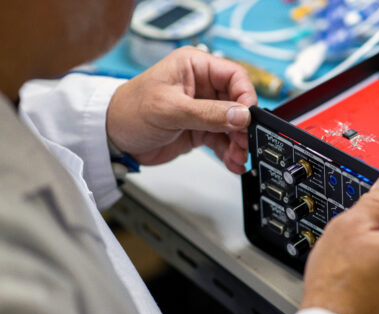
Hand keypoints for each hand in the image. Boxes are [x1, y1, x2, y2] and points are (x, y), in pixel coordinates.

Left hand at [106, 46, 256, 173]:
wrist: (111, 137)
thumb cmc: (128, 111)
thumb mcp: (170, 110)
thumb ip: (208, 113)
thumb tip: (240, 115)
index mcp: (194, 67)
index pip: (234, 76)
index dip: (245, 96)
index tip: (249, 117)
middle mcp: (201, 86)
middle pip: (238, 103)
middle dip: (243, 126)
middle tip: (245, 142)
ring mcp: (202, 109)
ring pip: (233, 125)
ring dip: (238, 143)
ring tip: (238, 157)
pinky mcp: (200, 129)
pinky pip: (223, 140)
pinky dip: (229, 152)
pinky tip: (232, 162)